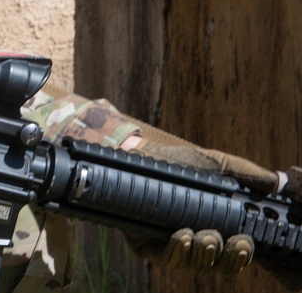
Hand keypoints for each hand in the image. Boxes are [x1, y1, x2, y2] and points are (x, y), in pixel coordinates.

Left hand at [127, 135, 294, 275]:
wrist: (145, 154)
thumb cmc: (183, 164)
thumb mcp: (218, 165)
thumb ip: (246, 174)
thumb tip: (276, 183)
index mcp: (218, 231)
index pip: (235, 256)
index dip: (243, 255)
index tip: (245, 241)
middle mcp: (197, 244)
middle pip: (218, 266)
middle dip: (227, 258)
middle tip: (228, 240)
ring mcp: (173, 247)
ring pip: (194, 264)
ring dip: (203, 253)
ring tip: (205, 235)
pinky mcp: (149, 246)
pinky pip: (167, 258)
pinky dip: (177, 250)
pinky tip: (183, 235)